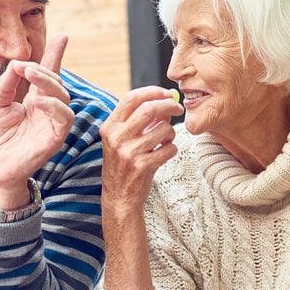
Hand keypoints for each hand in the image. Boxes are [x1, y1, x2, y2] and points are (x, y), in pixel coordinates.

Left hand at [0, 35, 74, 209]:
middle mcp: (45, 112)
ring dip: (50, 83)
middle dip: (45, 69)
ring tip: (31, 74)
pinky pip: (63, 120)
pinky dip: (54, 106)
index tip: (62, 36)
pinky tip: (39, 101)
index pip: (48, 76)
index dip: (55, 56)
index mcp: (33, 102)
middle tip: (25, 64)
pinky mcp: (53, 140)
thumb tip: (17, 64)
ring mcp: (51, 126)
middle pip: (57, 84)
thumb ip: (5, 85)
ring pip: (64, 99)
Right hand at [100, 87, 183, 215]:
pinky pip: (169, 149)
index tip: (166, 93)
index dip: (152, 91)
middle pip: (149, 109)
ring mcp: (129, 153)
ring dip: (171, 132)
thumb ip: (140, 120)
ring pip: (163, 129)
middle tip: (179, 108)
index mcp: (110, 127)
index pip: (131, 98)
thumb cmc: (124, 164)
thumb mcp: (123, 139)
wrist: (119, 197)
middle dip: (169, 105)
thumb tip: (166, 101)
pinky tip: (164, 153)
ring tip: (166, 140)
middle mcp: (117, 138)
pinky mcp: (143, 167)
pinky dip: (172, 149)